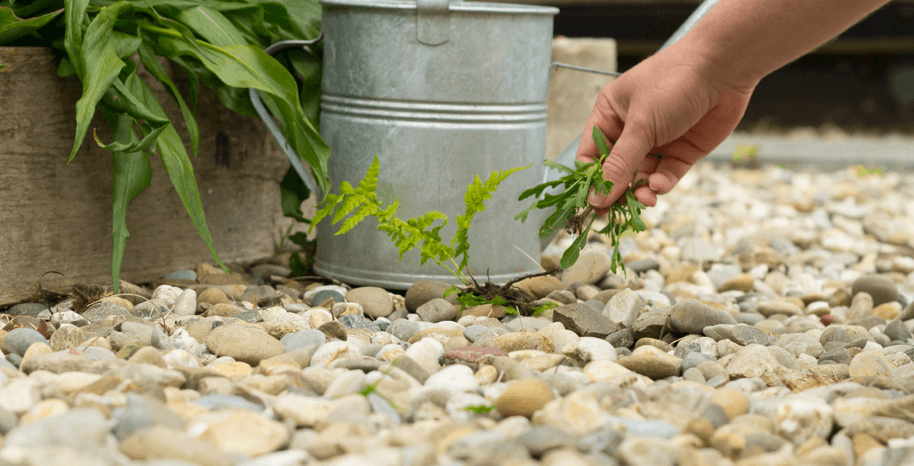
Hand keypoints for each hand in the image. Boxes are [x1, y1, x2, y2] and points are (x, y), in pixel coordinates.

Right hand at [576, 42, 754, 209]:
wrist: (724, 68)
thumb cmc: (674, 82)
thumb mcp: (641, 124)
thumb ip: (620, 163)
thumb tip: (596, 197)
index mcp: (610, 115)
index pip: (591, 154)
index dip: (590, 180)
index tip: (592, 202)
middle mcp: (631, 130)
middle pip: (615, 171)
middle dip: (616, 191)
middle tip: (615, 215)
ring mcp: (657, 142)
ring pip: (640, 177)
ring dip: (640, 191)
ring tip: (645, 199)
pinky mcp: (681, 151)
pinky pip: (665, 175)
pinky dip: (661, 184)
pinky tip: (660, 185)